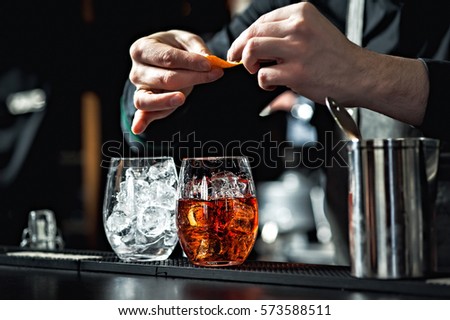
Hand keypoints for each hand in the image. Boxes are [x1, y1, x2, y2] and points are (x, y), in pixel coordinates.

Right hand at [129, 30, 223, 133]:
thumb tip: (208, 61)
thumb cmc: (174, 48)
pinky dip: (141, 121)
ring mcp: (139, 89)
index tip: (209, 64)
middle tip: (214, 74)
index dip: (189, 62)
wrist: (162, 58)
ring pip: (150, 98)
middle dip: (192, 78)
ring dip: (166, 101)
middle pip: (165, 79)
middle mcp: (136, 70)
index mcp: (143, 48)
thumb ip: (197, 49)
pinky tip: (139, 128)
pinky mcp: (144, 103)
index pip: (168, 57)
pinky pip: (143, 113)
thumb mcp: (186, 40)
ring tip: (181, 98)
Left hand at [227, 2, 428, 125]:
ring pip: (252, 49)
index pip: (262, 21)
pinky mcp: (296, 73)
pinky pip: (264, 75)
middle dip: (238, 48)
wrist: (360, 75)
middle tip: (236, 59)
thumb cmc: (337, 56)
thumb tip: (255, 42)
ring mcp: (296, 50)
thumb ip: (288, 31)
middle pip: (253, 33)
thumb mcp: (314, 29)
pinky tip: (271, 84)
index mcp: (302, 13)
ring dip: (248, 62)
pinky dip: (262, 82)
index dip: (246, 35)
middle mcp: (298, 27)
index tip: (239, 45)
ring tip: (255, 70)